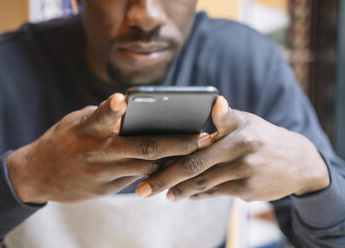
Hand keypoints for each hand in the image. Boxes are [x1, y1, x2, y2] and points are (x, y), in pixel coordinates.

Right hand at [7, 93, 211, 203]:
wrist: (37, 174)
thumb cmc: (63, 140)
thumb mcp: (78, 122)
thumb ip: (106, 118)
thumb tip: (137, 112)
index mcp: (86, 129)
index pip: (102, 115)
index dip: (113, 108)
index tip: (125, 99)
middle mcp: (97, 151)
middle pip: (142, 148)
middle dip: (176, 143)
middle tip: (202, 138)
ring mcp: (102, 173)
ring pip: (146, 168)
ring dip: (173, 161)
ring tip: (198, 153)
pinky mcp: (105, 188)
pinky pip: (137, 180)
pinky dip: (156, 172)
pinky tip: (175, 167)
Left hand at [136, 96, 329, 201]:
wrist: (299, 162)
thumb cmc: (262, 136)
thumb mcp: (246, 121)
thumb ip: (224, 117)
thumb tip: (212, 101)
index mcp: (237, 132)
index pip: (196, 144)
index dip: (171, 152)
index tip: (148, 159)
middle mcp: (242, 154)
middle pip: (194, 168)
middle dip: (165, 180)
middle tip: (143, 190)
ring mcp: (246, 176)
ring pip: (203, 185)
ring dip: (179, 191)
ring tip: (161, 194)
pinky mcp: (249, 193)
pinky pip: (216, 194)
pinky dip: (198, 195)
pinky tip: (184, 195)